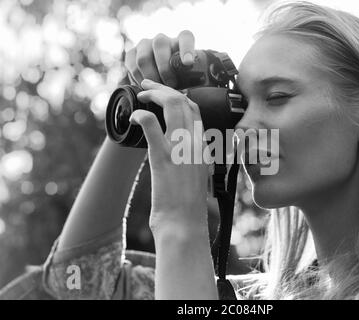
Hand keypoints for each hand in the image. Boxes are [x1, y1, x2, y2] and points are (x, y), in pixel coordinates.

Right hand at [124, 31, 195, 87]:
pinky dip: (138, 78)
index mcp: (181, 42)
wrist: (159, 80)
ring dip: (150, 75)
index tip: (187, 63)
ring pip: (144, 56)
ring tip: (158, 89)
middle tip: (171, 85)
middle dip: (165, 68)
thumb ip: (193, 79)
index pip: (186, 37)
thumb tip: (195, 91)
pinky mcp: (132, 54)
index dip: (186, 48)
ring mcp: (145, 44)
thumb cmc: (179, 80)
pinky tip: (145, 87)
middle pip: (160, 44)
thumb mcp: (190, 78)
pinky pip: (132, 64)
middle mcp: (163, 40)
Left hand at [129, 79, 209, 236]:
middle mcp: (196, 143)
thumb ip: (192, 159)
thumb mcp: (197, 176)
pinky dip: (140, 115)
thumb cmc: (187, 205)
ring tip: (141, 93)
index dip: (180, 97)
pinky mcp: (163, 158)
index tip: (165, 95)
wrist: (184, 224)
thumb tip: (181, 152)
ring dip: (154, 93)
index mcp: (204, 148)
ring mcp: (181, 149)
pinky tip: (132, 117)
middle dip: (164, 88)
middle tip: (148, 85)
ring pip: (172, 105)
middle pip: (185, 102)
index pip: (196, 111)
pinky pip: (151, 125)